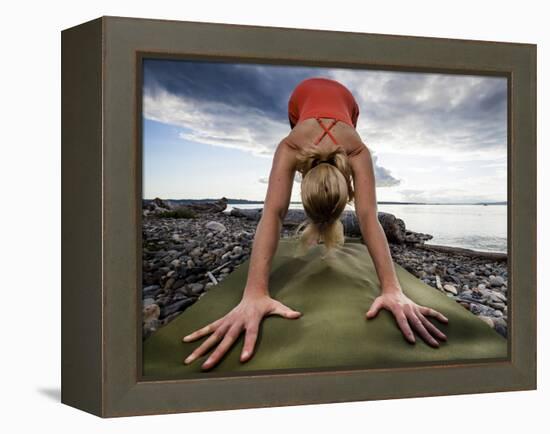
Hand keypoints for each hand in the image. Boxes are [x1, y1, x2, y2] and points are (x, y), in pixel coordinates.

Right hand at [182, 293, 301, 369]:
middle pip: (226, 340)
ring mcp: (227, 321)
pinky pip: (208, 329)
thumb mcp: (277, 306)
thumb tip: (298, 314)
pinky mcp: (222, 321)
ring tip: (189, 360)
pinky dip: (197, 334)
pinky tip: (186, 341)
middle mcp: (237, 322)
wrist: (253, 291)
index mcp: (251, 320)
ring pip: (212, 336)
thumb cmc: (266, 303)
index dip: (248, 346)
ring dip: (200, 348)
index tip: (244, 359)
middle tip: (207, 367)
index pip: (251, 335)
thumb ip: (286, 312)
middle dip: (216, 354)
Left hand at [366, 290, 448, 346]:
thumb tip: (368, 316)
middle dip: (426, 335)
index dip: (407, 331)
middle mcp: (408, 310)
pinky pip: (429, 311)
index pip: (403, 322)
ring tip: (443, 339)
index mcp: (398, 310)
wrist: (392, 289)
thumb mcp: (377, 302)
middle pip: (418, 324)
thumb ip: (374, 309)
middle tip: (434, 345)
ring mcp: (415, 309)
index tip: (412, 341)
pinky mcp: (418, 308)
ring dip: (435, 329)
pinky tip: (446, 321)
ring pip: (426, 320)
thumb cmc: (384, 299)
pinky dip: (437, 315)